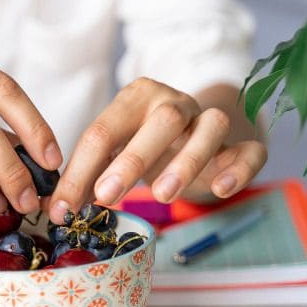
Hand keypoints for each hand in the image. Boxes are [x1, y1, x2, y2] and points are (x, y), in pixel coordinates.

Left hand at [49, 77, 266, 223]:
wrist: (191, 132)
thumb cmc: (142, 145)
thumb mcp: (112, 154)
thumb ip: (87, 175)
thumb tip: (56, 208)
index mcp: (135, 98)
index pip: (104, 131)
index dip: (80, 171)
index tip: (63, 208)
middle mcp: (175, 102)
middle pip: (160, 121)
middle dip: (130, 159)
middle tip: (105, 196)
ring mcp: (210, 120)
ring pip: (210, 127)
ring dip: (186, 161)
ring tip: (162, 195)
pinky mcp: (240, 144)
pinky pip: (249, 150)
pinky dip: (239, 168)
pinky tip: (221, 189)